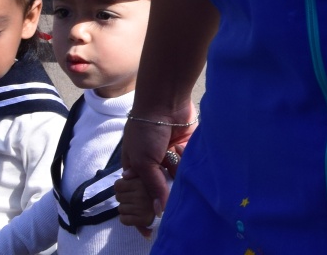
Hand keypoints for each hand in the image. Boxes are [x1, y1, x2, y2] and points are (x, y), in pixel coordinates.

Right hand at [118, 113, 193, 235]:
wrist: (164, 102)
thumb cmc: (145, 130)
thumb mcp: (143, 161)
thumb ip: (152, 186)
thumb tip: (159, 211)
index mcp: (137, 169)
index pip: (141, 195)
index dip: (146, 208)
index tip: (153, 224)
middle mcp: (155, 166)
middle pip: (162, 189)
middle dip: (167, 190)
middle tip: (169, 182)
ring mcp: (171, 158)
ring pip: (178, 178)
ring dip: (179, 173)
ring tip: (173, 157)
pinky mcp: (187, 150)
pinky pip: (190, 165)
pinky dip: (187, 160)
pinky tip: (180, 148)